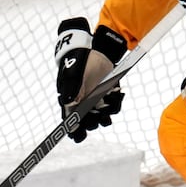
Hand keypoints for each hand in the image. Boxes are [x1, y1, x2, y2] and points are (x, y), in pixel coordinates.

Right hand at [54, 18, 125, 141]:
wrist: (95, 50)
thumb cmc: (79, 61)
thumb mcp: (73, 74)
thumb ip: (71, 89)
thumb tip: (68, 104)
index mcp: (70, 102)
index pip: (70, 123)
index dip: (74, 132)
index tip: (79, 136)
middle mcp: (83, 105)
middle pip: (88, 124)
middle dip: (93, 121)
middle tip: (97, 111)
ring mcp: (96, 102)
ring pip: (103, 119)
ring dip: (107, 113)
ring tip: (108, 97)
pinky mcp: (108, 97)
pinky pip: (113, 108)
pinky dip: (116, 102)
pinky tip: (117, 92)